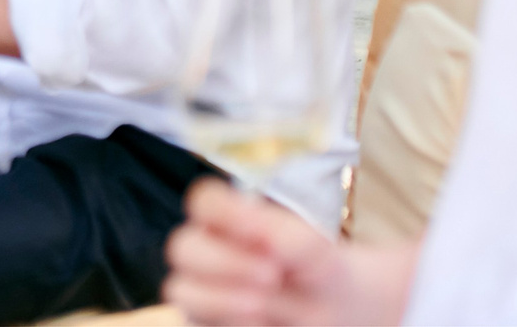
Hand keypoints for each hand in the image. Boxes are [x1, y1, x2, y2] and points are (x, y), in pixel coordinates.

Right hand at [163, 180, 383, 325]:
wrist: (333, 316)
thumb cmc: (317, 273)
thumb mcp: (317, 252)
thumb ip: (292, 237)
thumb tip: (264, 235)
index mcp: (227, 220)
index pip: (205, 202)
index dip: (224, 212)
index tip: (257, 227)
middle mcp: (206, 252)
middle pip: (183, 247)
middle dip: (224, 262)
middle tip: (270, 275)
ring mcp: (202, 291)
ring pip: (183, 291)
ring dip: (221, 298)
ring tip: (261, 305)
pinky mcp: (206, 323)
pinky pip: (199, 324)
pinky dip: (230, 323)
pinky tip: (261, 323)